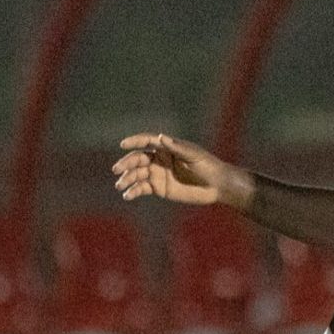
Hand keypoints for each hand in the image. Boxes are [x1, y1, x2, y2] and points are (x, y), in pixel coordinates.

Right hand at [114, 133, 240, 206]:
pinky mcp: (159, 188)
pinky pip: (143, 188)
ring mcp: (158, 174)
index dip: (134, 142)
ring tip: (120, 186)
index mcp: (167, 147)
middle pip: (138, 159)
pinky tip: (128, 195)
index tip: (123, 145)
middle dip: (126, 164)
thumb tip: (161, 138)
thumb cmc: (207, 166)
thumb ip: (176, 148)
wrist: (217, 186)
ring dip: (127, 179)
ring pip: (137, 174)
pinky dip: (134, 191)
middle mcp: (159, 159)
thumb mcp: (193, 155)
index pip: (146, 142)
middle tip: (116, 170)